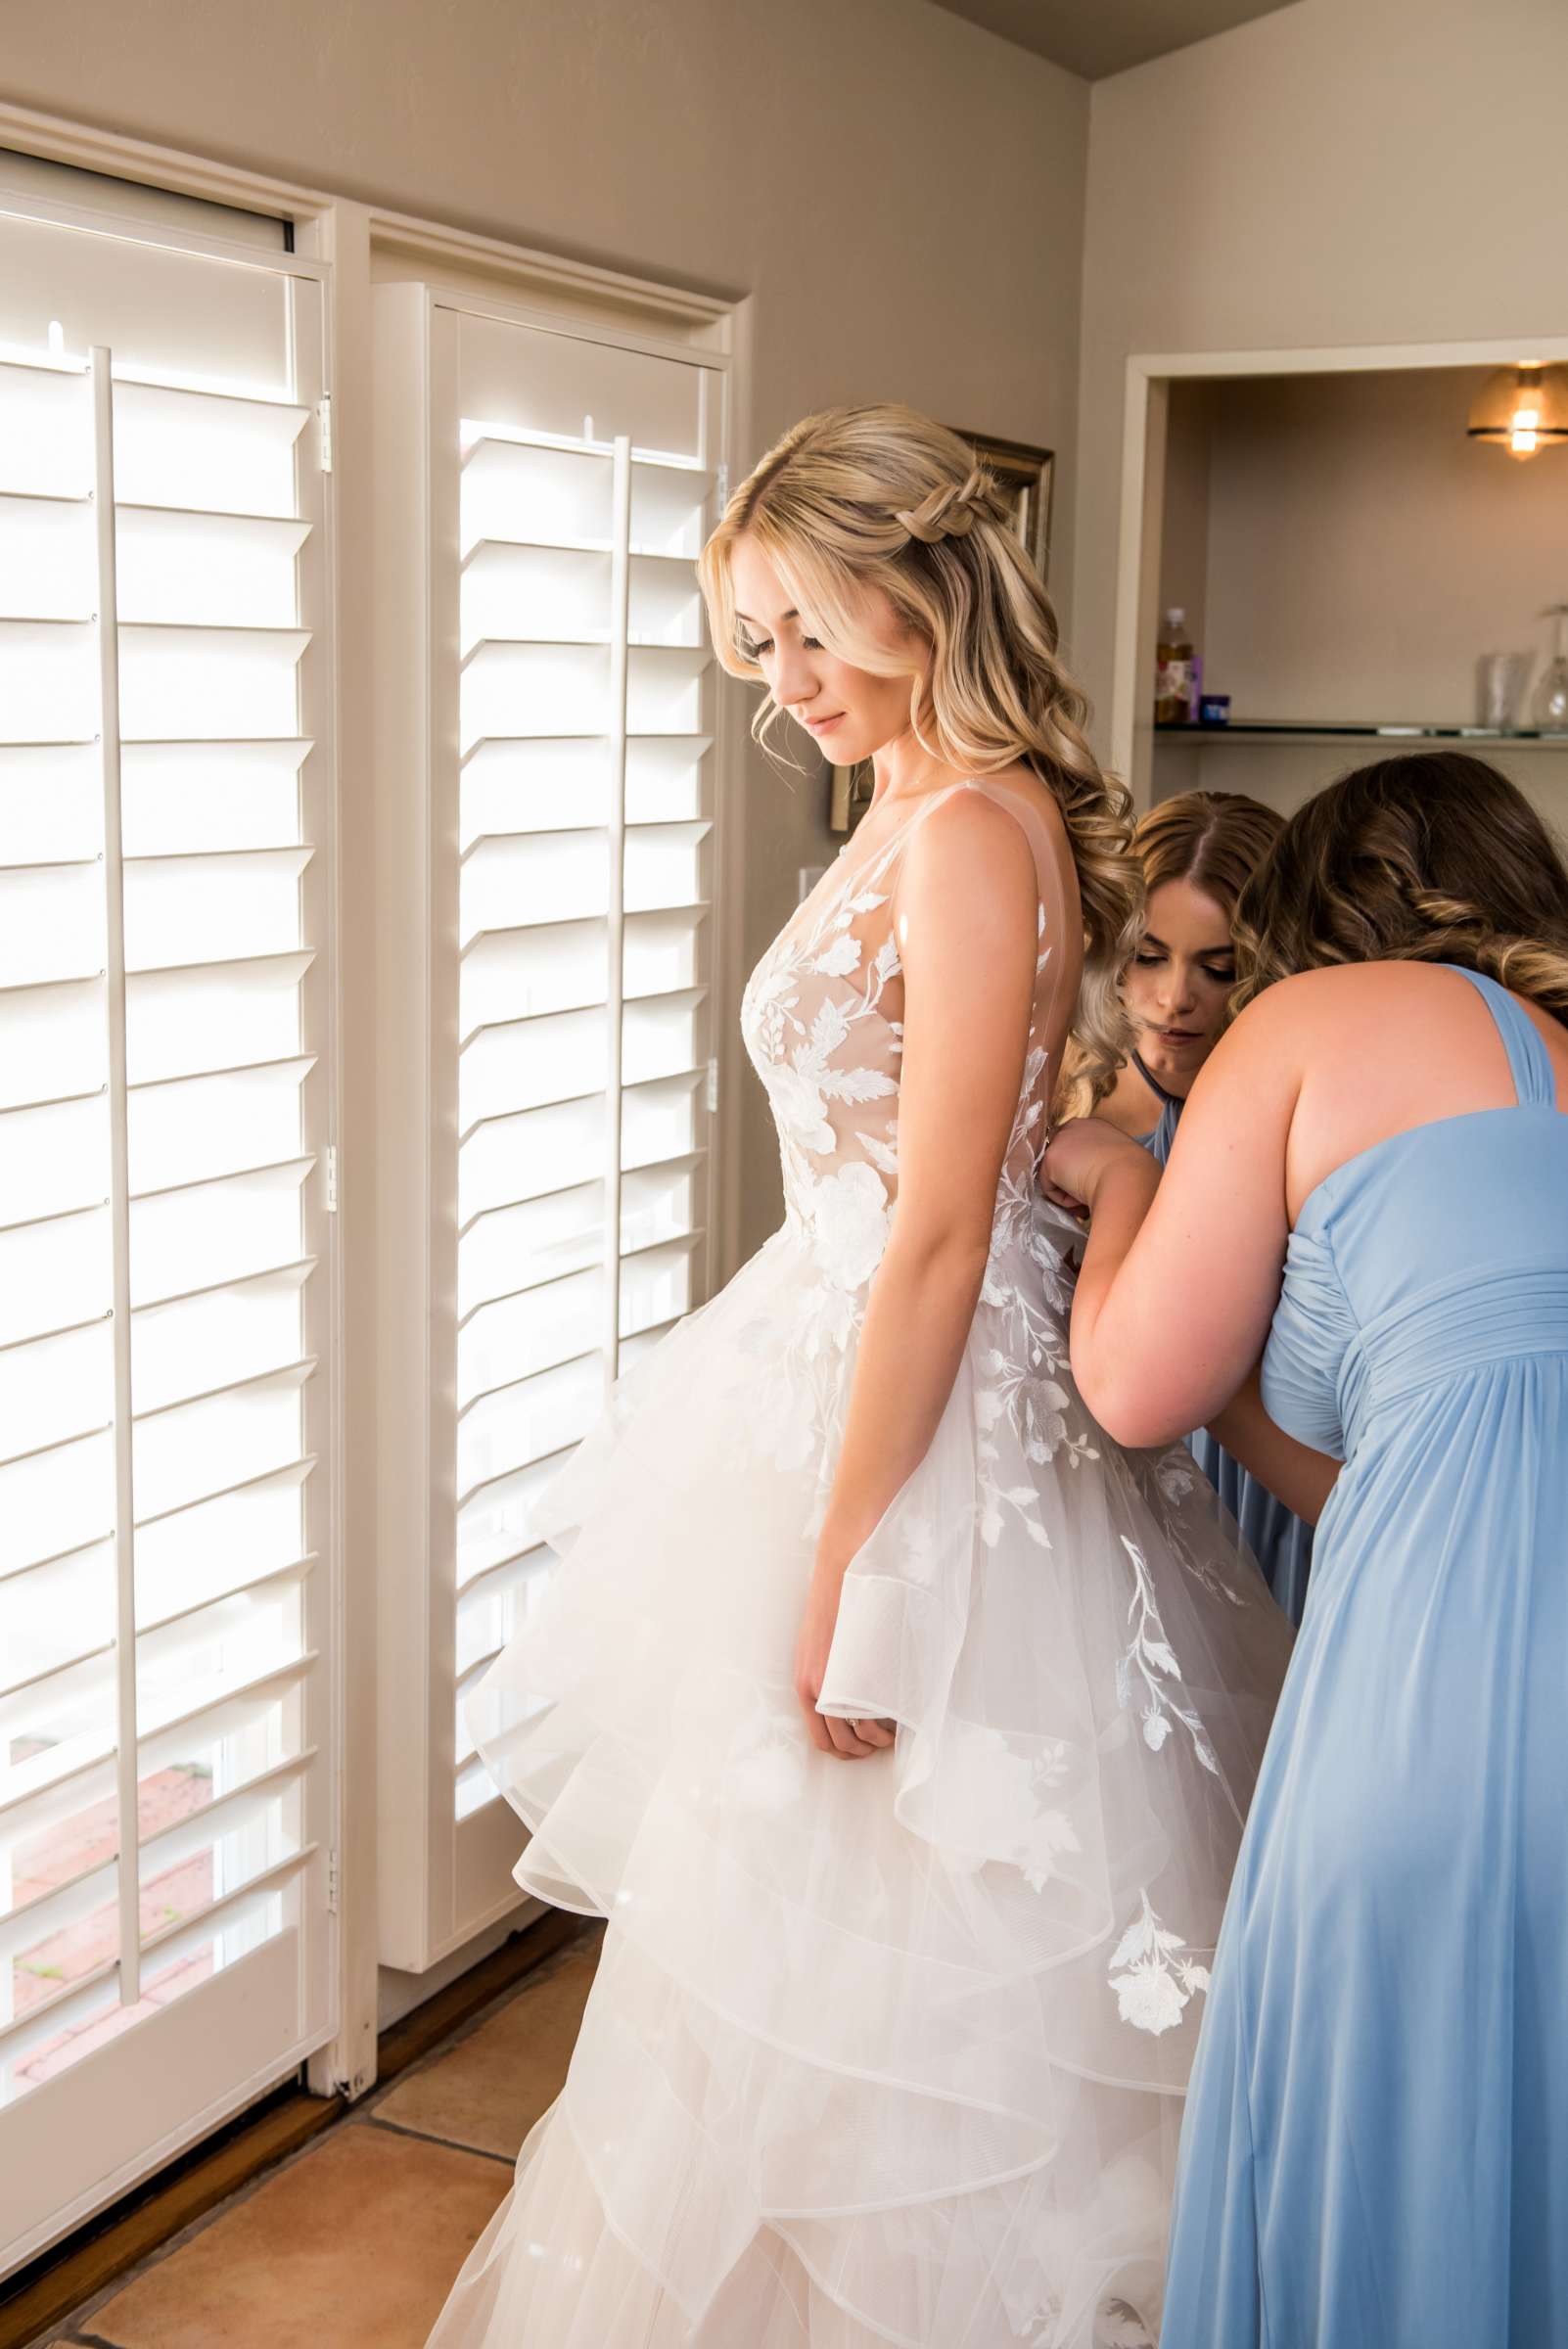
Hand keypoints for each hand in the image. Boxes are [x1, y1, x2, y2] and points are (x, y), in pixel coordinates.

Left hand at [792, 1565, 894, 1759]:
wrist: (841, 1574)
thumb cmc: (835, 1608)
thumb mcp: (819, 1649)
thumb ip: (828, 1680)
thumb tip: (847, 1703)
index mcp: (806, 1688)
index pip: (822, 1741)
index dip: (846, 1751)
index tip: (862, 1747)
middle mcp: (817, 1692)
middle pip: (842, 1744)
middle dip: (865, 1750)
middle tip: (882, 1742)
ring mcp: (839, 1684)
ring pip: (862, 1735)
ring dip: (880, 1740)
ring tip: (894, 1731)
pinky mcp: (861, 1673)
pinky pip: (876, 1714)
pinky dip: (890, 1723)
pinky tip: (900, 1716)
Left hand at [1041, 1116, 1153, 1214]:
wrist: (1127, 1178)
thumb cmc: (1131, 1176)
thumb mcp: (1118, 1159)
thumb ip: (1101, 1161)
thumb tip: (1091, 1179)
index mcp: (1094, 1126)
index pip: (1076, 1148)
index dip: (1081, 1169)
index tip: (1096, 1183)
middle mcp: (1074, 1126)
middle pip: (1061, 1160)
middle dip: (1070, 1179)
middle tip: (1087, 1196)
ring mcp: (1060, 1140)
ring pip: (1056, 1175)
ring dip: (1069, 1191)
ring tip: (1088, 1198)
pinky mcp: (1050, 1158)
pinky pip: (1050, 1188)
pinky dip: (1064, 1199)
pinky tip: (1081, 1198)